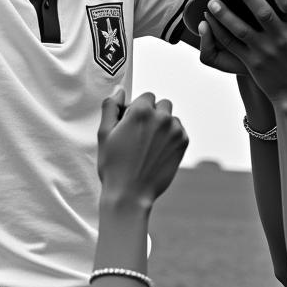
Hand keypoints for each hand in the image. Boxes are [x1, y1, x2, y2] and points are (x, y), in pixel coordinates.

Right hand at [97, 89, 188, 205]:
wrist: (130, 194)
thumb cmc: (114, 165)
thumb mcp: (104, 133)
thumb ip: (111, 107)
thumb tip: (119, 91)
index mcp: (141, 111)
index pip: (146, 96)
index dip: (137, 109)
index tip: (131, 124)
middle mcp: (161, 117)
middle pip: (162, 104)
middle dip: (153, 114)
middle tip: (140, 134)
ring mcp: (175, 131)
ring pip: (172, 118)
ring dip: (163, 126)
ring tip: (149, 145)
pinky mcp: (183, 144)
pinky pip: (180, 132)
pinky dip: (171, 138)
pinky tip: (157, 152)